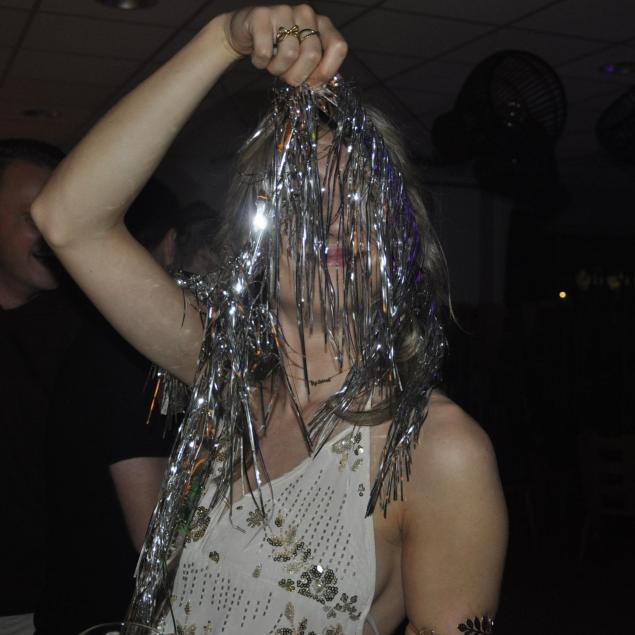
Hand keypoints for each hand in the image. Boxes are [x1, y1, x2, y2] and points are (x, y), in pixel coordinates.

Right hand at [223, 4, 347, 85]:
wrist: (245, 33)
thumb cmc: (278, 50)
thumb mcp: (301, 59)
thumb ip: (315, 69)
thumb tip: (318, 85)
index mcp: (321, 24)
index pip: (338, 47)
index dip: (327, 70)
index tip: (313, 83)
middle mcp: (306, 14)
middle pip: (313, 55)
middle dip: (298, 76)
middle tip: (286, 76)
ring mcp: (284, 11)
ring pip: (289, 54)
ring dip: (277, 70)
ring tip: (272, 64)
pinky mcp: (261, 15)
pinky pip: (265, 52)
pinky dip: (260, 63)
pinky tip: (260, 57)